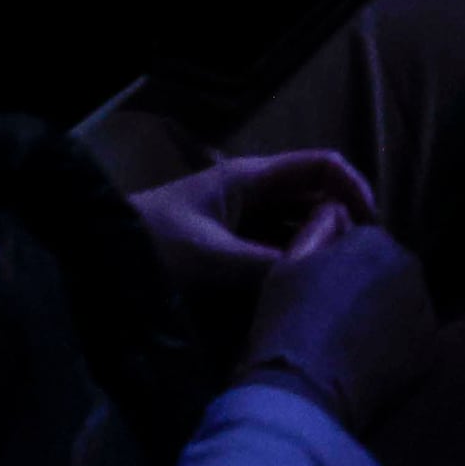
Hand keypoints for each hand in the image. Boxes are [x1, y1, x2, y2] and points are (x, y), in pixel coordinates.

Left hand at [131, 147, 378, 306]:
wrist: (93, 259)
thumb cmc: (151, 247)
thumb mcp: (211, 259)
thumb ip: (267, 268)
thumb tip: (320, 281)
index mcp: (251, 178)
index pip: (323, 167)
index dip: (354, 189)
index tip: (371, 229)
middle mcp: (253, 194)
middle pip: (315, 200)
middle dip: (339, 228)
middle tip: (352, 270)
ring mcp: (240, 222)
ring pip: (296, 230)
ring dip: (315, 253)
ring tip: (333, 288)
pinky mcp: (229, 251)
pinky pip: (274, 254)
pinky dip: (291, 270)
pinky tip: (298, 298)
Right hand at [233, 214, 440, 432]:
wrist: (303, 393)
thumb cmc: (286, 324)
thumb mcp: (286, 265)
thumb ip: (317, 228)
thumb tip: (336, 210)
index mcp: (376, 240)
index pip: (362, 241)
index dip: (336, 265)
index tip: (316, 292)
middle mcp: (411, 269)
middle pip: (388, 271)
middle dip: (367, 287)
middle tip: (331, 321)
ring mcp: (425, 312)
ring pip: (403, 305)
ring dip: (384, 316)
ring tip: (347, 345)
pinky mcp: (430, 353)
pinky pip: (412, 341)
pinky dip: (395, 349)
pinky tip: (365, 365)